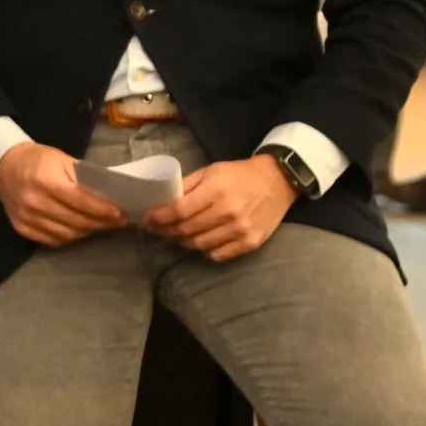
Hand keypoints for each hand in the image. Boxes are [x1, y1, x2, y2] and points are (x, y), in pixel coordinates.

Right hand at [0, 142, 127, 247]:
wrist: (4, 165)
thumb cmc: (39, 160)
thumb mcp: (63, 160)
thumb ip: (85, 178)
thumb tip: (111, 197)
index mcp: (46, 180)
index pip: (81, 201)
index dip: (103, 210)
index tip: (120, 213)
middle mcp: (34, 201)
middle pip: (77, 220)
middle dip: (101, 222)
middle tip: (116, 221)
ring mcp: (27, 217)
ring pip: (68, 234)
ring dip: (87, 231)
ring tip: (99, 224)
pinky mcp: (22, 228)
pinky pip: (54, 240)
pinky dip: (70, 236)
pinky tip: (78, 228)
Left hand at [143, 155, 294, 260]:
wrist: (278, 182)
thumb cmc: (239, 174)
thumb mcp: (211, 170)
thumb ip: (187, 186)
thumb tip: (162, 201)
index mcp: (217, 190)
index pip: (180, 210)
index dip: (160, 217)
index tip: (148, 218)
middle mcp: (229, 212)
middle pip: (187, 230)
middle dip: (166, 230)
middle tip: (156, 228)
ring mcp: (242, 230)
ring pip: (200, 244)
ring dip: (182, 241)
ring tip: (174, 235)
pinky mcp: (251, 242)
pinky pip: (218, 254)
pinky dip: (204, 250)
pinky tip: (198, 241)